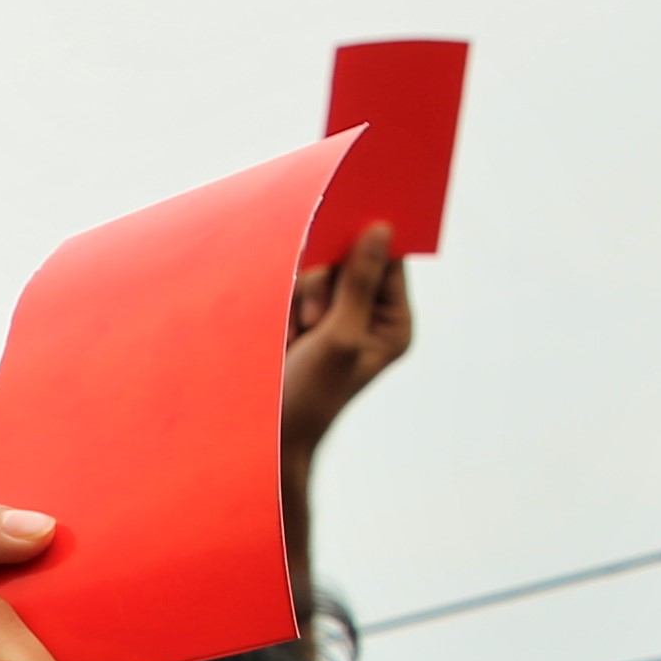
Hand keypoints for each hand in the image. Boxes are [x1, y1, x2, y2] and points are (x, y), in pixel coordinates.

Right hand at [280, 226, 415, 456]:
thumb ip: (360, 283)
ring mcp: (334, 316)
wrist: (267, 433)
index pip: (390, 261)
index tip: (349, 227)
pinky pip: (295, 287)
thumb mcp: (340, 336)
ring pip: (318, 272)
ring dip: (302, 298)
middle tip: (314, 319)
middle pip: (350, 261)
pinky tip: (285, 337)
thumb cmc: (310, 395)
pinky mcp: (304, 319)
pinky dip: (286, 306)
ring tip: (297, 337)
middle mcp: (368, 315)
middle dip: (324, 283)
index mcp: (393, 323)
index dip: (370, 242)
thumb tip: (381, 230)